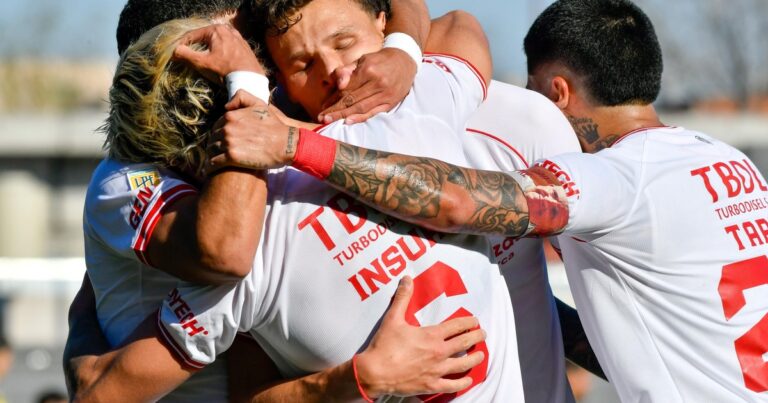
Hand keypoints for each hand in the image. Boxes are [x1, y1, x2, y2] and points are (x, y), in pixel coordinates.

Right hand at [174, 24, 264, 82]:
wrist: (250, 81)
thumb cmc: (225, 71)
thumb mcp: (202, 63)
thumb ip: (185, 55)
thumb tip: (174, 51)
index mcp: (216, 30)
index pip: (192, 35)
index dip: (182, 45)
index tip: (175, 54)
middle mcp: (228, 30)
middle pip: (205, 38)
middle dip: (195, 47)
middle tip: (187, 58)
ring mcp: (238, 38)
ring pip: (216, 43)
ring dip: (207, 50)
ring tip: (201, 61)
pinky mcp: (244, 48)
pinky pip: (226, 47)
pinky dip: (219, 53)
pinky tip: (217, 62)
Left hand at [207, 90, 296, 170]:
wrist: (285, 143)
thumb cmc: (274, 125)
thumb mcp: (259, 104)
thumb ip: (241, 98)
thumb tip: (226, 106)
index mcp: (230, 116)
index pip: (216, 126)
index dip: (219, 133)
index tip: (222, 140)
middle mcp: (227, 128)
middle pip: (212, 138)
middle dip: (214, 144)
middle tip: (219, 151)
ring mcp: (228, 143)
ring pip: (211, 150)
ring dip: (212, 155)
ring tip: (215, 160)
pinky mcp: (231, 158)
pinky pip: (214, 162)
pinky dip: (212, 166)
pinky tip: (213, 169)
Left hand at [318, 47, 416, 124]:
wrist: (405, 61)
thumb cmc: (380, 60)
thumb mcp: (363, 59)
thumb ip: (347, 71)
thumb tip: (337, 84)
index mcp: (368, 70)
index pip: (346, 88)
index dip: (333, 98)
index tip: (323, 106)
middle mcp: (377, 83)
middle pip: (351, 99)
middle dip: (335, 110)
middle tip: (322, 118)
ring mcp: (384, 94)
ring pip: (360, 107)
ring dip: (343, 115)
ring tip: (330, 121)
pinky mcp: (390, 102)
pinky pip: (373, 112)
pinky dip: (360, 118)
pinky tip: (348, 121)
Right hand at [355, 276, 485, 397]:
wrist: (374, 372)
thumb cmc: (384, 345)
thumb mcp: (393, 318)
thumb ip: (403, 298)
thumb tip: (407, 278)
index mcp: (431, 335)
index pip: (456, 326)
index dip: (468, 322)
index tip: (475, 321)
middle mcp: (439, 352)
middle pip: (464, 343)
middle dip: (476, 337)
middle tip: (483, 334)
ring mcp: (437, 370)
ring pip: (463, 364)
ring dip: (475, 358)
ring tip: (481, 355)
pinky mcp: (432, 385)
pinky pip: (453, 385)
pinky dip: (463, 382)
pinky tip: (469, 379)